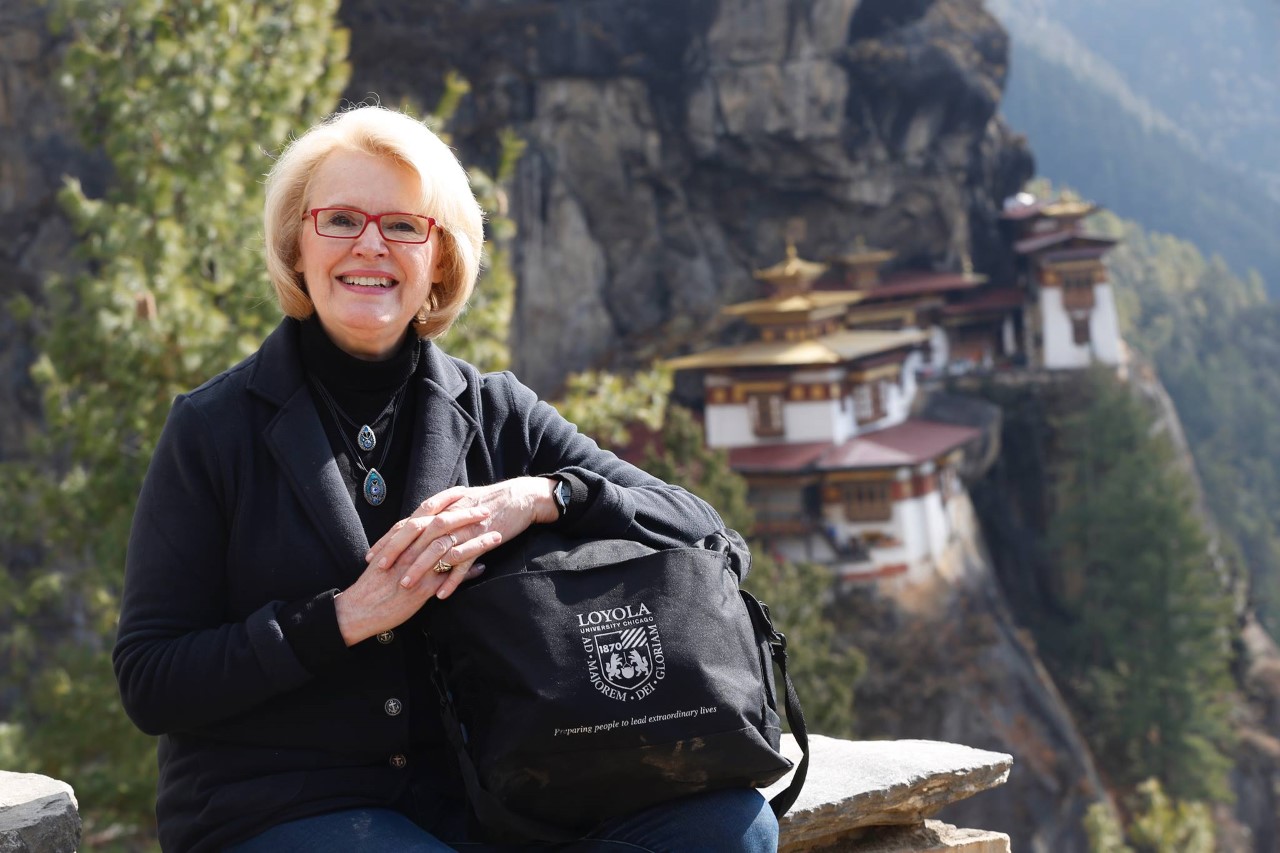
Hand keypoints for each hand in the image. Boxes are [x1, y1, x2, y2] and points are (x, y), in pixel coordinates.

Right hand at [335, 502, 494, 644]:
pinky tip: (483, 567)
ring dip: (476, 541)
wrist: (359, 610)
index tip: (465, 492)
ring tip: (496, 535)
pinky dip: (468, 572)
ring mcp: (418, 568)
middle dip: (466, 515)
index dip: (447, 500)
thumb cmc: (372, 585)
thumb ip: (403, 544)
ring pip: (451, 548)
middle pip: (443, 524)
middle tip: (485, 510)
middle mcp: (410, 549)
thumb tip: (420, 535)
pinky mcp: (423, 588)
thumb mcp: (386, 557)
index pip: (427, 511)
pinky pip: (450, 577)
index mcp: (401, 539)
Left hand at [365, 477, 558, 600]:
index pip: (408, 522)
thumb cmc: (488, 504)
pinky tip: (441, 594)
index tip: (372, 555)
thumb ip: (439, 516)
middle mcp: (450, 515)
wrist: (519, 498)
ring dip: (420, 567)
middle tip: (382, 569)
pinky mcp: (483, 539)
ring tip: (406, 586)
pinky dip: (452, 578)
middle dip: (397, 551)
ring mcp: (466, 528)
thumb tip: (416, 530)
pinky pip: (464, 561)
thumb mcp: (460, 505)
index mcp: (442, 507)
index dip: (389, 539)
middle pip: (417, 533)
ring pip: (438, 548)